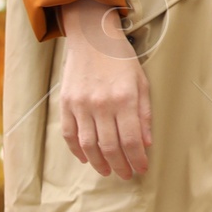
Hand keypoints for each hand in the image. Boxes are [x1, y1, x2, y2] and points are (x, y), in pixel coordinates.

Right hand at [58, 0, 151, 176]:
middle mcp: (101, 104)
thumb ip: (144, 114)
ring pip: (88, 145)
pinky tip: (87, 158)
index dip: (137, 159)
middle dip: (120, 166)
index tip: (141, 168)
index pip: (131, 140)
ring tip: (108, 171)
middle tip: (126, 175)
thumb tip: (145, 143)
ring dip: (99, 163)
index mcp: (124, 98)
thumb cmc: (121, 59)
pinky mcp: (66, 103)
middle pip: (110, 147)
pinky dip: (77, 150)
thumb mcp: (141, 82)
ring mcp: (81, 104)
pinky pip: (69, 134)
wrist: (91, 36)